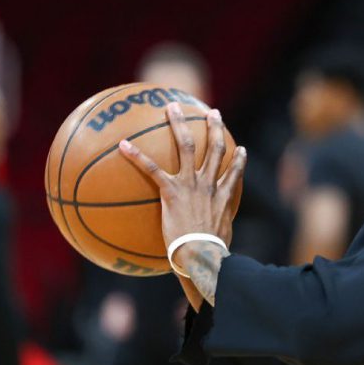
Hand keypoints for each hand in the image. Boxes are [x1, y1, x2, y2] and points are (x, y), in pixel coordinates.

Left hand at [119, 103, 246, 304]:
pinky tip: (122, 144)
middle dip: (214, 128)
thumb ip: (214, 238)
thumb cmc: (210, 256)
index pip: (233, 173)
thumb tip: (211, 254)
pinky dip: (136, 156)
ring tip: (173, 108)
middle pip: (214, 148)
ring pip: (188, 146)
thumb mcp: (219, 244)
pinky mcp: (172, 192)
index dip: (238, 159)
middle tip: (213, 113)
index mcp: (222, 197)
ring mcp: (191, 185)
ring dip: (180, 125)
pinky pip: (152, 169)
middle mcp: (209, 185)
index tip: (240, 148)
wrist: (204, 256)